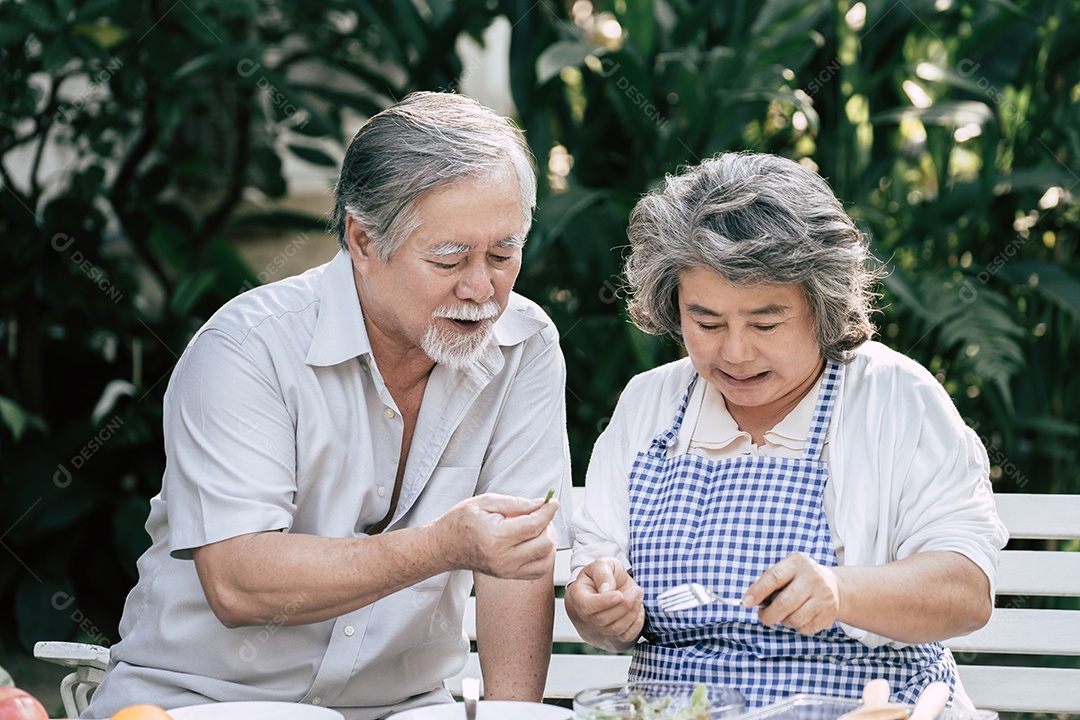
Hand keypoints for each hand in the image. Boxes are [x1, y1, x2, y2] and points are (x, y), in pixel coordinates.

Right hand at [436, 493, 557, 579]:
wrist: (445, 545)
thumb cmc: (461, 521)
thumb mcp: (485, 502)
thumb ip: (516, 503)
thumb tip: (540, 503)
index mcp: (496, 537)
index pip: (534, 525)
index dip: (547, 511)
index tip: (552, 502)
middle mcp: (504, 558)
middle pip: (545, 544)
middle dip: (547, 525)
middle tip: (538, 514)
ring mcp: (507, 570)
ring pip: (546, 560)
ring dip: (547, 542)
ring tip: (536, 529)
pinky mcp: (508, 576)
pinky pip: (538, 570)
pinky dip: (542, 556)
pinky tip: (533, 543)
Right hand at [564, 557, 643, 651]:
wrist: (609, 588)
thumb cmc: (603, 575)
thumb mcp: (602, 565)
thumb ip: (603, 573)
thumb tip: (607, 590)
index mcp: (578, 597)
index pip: (587, 606)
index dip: (604, 602)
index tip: (619, 594)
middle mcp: (585, 618)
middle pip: (603, 620)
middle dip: (624, 605)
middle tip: (637, 590)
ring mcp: (599, 631)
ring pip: (616, 630)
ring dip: (632, 612)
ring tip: (638, 596)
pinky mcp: (613, 638)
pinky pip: (626, 638)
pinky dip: (636, 624)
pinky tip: (638, 609)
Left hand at [745, 551, 845, 634]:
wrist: (835, 586)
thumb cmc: (801, 579)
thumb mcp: (787, 570)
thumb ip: (770, 582)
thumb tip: (750, 600)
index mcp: (797, 563)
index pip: (774, 578)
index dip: (758, 591)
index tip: (746, 602)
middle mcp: (813, 578)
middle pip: (784, 603)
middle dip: (768, 615)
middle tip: (763, 617)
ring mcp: (824, 596)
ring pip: (795, 619)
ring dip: (784, 621)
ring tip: (785, 614)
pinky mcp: (830, 613)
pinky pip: (806, 628)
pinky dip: (797, 627)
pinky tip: (800, 617)